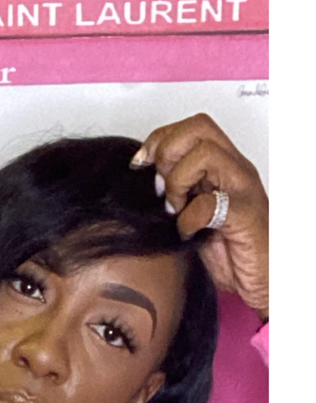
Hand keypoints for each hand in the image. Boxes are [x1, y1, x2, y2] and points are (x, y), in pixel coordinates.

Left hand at [132, 115, 268, 319]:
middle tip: (160, 189)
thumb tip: (141, 184)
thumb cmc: (228, 247)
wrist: (262, 276)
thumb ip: (176, 193)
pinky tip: (188, 232)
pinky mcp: (245, 215)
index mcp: (222, 165)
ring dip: (178, 182)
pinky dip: (189, 219)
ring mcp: (242, 189)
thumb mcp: (193, 213)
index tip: (139, 164)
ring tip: (175, 209)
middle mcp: (234, 169)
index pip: (192, 127)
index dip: (159, 139)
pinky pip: (210, 203)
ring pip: (205, 155)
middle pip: (198, 128)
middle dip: (167, 154)